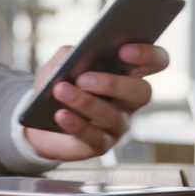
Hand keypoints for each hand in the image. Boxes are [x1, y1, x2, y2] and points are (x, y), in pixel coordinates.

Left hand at [25, 44, 169, 160]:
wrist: (38, 121)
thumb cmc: (58, 85)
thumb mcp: (61, 63)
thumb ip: (72, 54)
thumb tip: (78, 54)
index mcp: (129, 73)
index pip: (156, 62)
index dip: (148, 55)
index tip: (123, 50)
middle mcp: (130, 100)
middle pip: (142, 92)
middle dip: (114, 84)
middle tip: (83, 79)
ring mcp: (118, 125)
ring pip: (113, 116)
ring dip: (85, 103)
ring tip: (61, 91)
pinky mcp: (101, 145)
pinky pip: (94, 137)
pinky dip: (76, 124)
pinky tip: (61, 114)